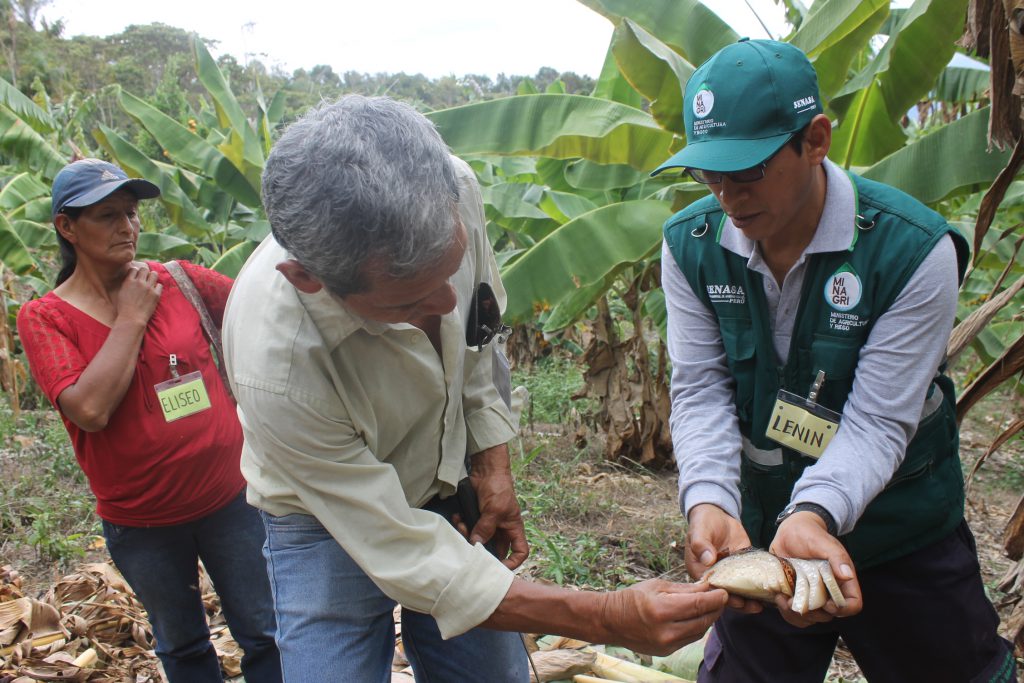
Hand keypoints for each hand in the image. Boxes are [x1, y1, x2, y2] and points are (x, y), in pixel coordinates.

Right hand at [115, 263, 161, 325]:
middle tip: (144, 278)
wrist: (132, 318)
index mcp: (129, 281)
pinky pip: (160, 285)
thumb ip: (127, 283)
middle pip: (145, 269)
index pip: (134, 269)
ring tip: (151, 282)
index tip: (137, 276)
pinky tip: (154, 291)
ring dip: (152, 277)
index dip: (136, 272)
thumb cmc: (124, 308)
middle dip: (144, 272)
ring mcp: (148, 288)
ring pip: (154, 274)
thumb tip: (131, 278)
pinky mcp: (156, 294)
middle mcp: (139, 282)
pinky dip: (157, 287)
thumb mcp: (121, 293)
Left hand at [468, 444, 528, 569]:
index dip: (512, 562)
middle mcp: (502, 529)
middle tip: (470, 546)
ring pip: (478, 541)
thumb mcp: (494, 510)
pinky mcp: (476, 519)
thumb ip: (486, 528)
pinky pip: (469, 530)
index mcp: (513, 528)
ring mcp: (488, 524)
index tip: (499, 568)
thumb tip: (476, 545)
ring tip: (462, 526)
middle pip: (494, 550)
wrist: (486, 470)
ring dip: (468, 536)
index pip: (519, 551)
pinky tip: (458, 517)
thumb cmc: (498, 488)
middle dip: (481, 550)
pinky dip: (462, 525)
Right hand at [599, 579, 727, 655]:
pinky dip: (697, 627)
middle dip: (716, 608)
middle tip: (721, 597)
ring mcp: (667, 644)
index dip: (716, 598)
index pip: (698, 604)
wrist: (611, 621)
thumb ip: (684, 589)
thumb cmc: (633, 598)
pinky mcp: (667, 652)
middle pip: (703, 620)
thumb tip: (707, 588)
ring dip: (708, 618)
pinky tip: (697, 617)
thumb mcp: (657, 585)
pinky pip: (690, 638)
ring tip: (710, 606)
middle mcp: (666, 631)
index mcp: (662, 610)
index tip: (724, 591)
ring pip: (699, 631)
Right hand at [685, 504, 760, 612]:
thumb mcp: (699, 531)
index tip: (733, 600)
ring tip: (762, 605)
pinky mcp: (742, 567)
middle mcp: (715, 575)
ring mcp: (730, 572)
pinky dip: (758, 585)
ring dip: (749, 598)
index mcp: (700, 571)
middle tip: (753, 606)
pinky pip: (750, 578)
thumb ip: (701, 544)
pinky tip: (768, 592)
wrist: (717, 513)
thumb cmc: (703, 522)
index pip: (710, 588)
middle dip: (739, 601)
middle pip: (726, 593)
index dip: (721, 595)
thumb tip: (708, 560)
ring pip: (739, 590)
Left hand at [769, 511, 862, 624]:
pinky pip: (794, 614)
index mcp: (841, 580)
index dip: (842, 609)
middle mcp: (828, 591)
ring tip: (782, 600)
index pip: (852, 605)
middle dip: (811, 613)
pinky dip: (786, 611)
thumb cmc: (810, 533)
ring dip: (795, 615)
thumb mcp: (822, 542)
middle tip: (793, 601)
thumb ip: (836, 556)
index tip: (825, 603)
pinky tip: (778, 597)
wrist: (789, 531)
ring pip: (810, 618)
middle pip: (828, 616)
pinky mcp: (796, 595)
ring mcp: (811, 595)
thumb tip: (848, 575)